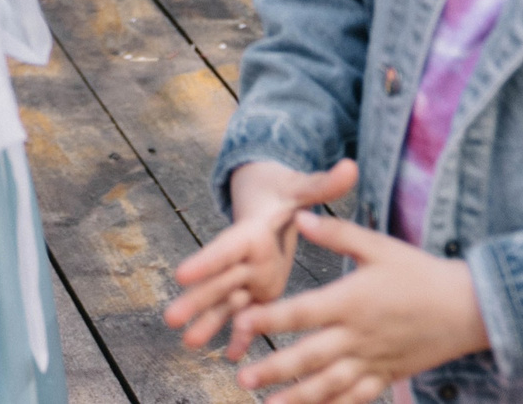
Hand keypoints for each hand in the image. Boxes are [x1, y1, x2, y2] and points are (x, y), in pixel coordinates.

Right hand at [166, 158, 357, 355]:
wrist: (269, 196)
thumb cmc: (285, 191)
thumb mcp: (302, 187)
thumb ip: (324, 184)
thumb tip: (351, 166)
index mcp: (252, 232)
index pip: (226, 246)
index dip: (206, 261)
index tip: (181, 274)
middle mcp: (247, 257)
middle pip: (218, 280)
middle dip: (196, 300)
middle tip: (171, 319)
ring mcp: (250, 276)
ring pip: (227, 302)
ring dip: (210, 322)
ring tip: (189, 344)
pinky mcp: (260, 290)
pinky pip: (248, 315)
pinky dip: (241, 334)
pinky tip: (231, 356)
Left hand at [226, 212, 489, 403]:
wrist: (469, 308)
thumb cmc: (420, 272)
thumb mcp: (379, 246)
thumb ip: (337, 232)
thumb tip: (298, 216)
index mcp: (351, 301)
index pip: (302, 312)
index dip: (270, 319)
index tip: (241, 323)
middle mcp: (358, 335)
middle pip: (309, 357)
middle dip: (275, 369)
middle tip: (242, 380)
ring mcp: (373, 360)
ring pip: (330, 385)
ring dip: (298, 398)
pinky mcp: (388, 376)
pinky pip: (358, 397)